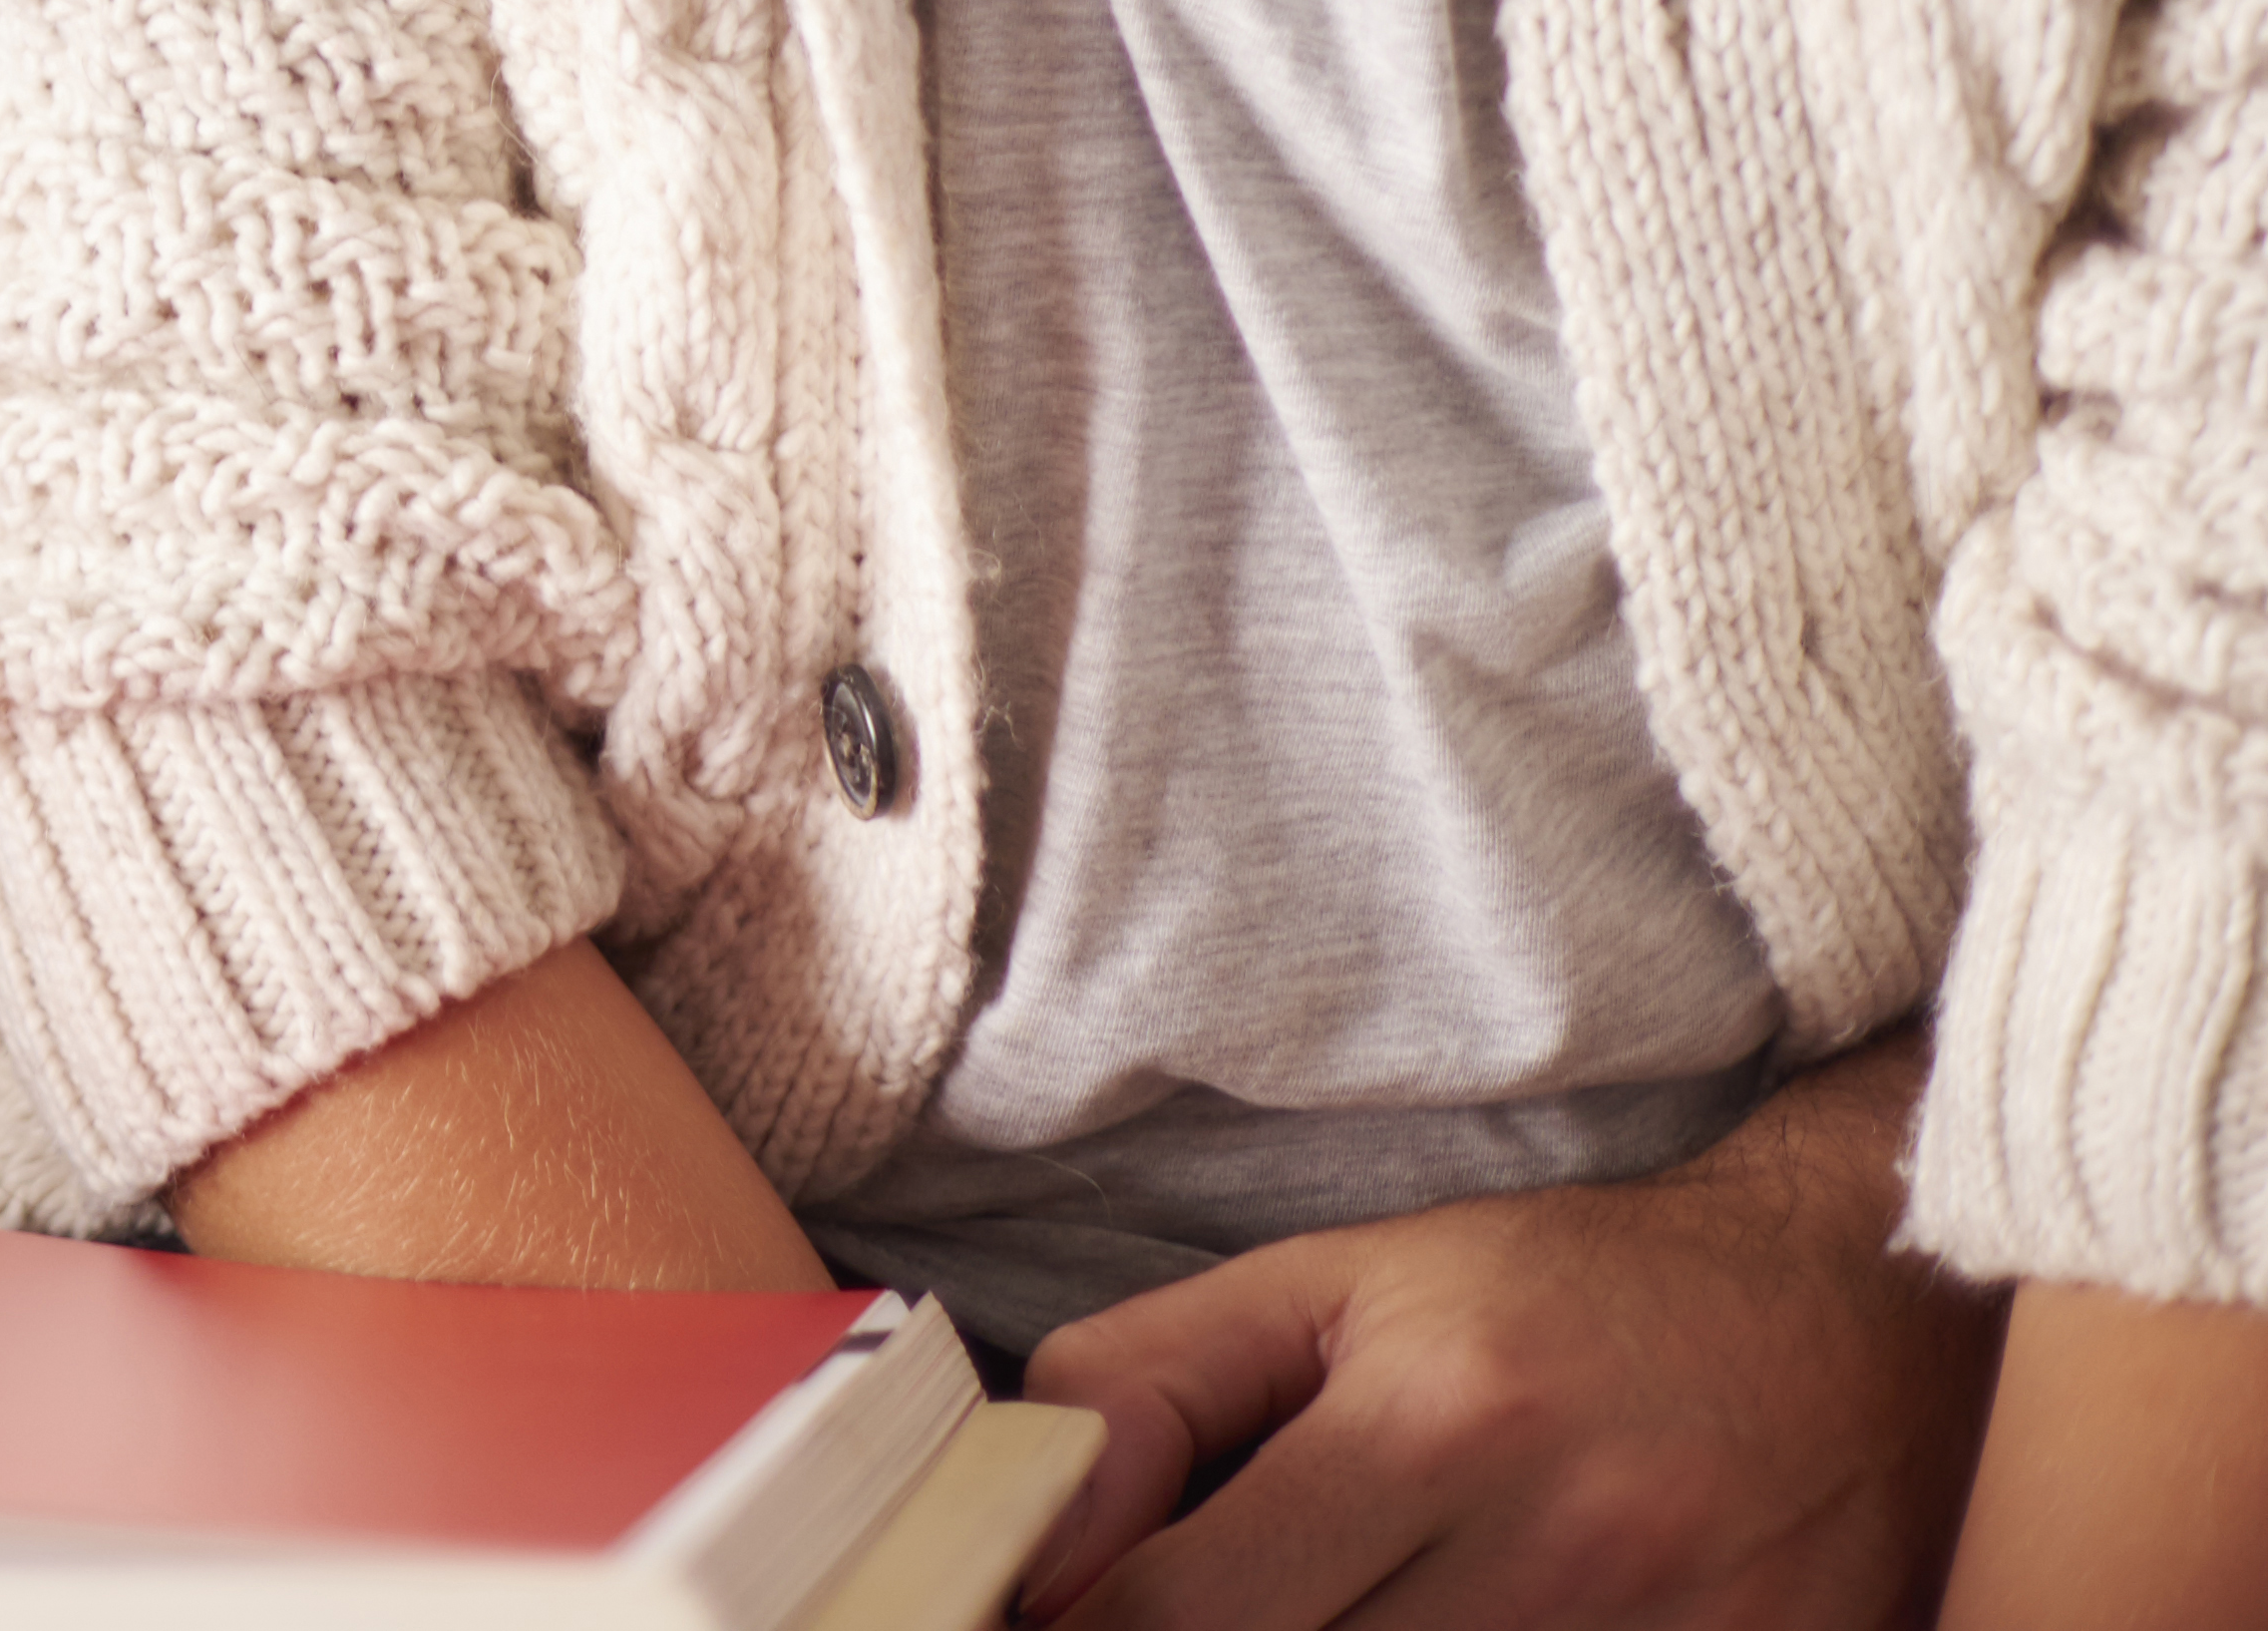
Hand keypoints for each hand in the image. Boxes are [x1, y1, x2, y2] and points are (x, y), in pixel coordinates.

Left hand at [1012, 1059, 1992, 1627]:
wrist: (1856, 1313)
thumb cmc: (1564, 1298)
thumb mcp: (1332, 1285)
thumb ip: (1153, 1384)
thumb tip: (1024, 1518)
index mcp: (1435, 1424)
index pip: (1185, 1612)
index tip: (1042, 1621)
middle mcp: (1558, 1550)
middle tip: (1181, 1611)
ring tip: (1342, 1600)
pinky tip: (1438, 1628)